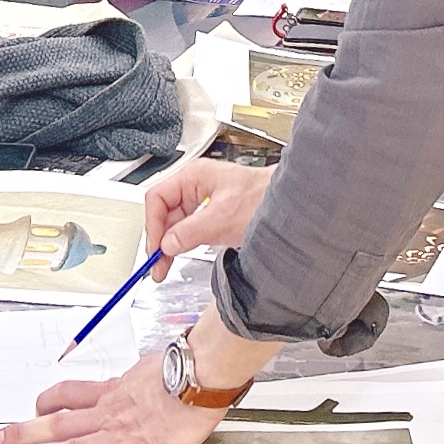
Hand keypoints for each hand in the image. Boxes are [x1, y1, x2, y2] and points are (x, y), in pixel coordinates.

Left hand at [0, 356, 223, 443]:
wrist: (201, 376)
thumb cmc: (186, 370)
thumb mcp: (152, 367)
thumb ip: (138, 379)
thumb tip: (141, 377)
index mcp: (112, 392)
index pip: (70, 396)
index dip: (46, 403)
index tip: (32, 409)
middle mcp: (107, 413)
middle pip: (56, 423)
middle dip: (23, 433)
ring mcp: (118, 434)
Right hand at [145, 159, 273, 275]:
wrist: (290, 204)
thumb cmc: (264, 198)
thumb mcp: (223, 218)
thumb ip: (191, 231)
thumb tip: (168, 244)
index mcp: (194, 176)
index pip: (158, 198)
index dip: (153, 225)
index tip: (156, 248)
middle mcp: (196, 185)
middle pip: (164, 213)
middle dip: (159, 240)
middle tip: (157, 265)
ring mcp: (203, 200)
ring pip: (175, 224)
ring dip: (169, 245)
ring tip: (165, 267)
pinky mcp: (212, 215)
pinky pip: (188, 229)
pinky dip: (182, 244)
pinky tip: (180, 255)